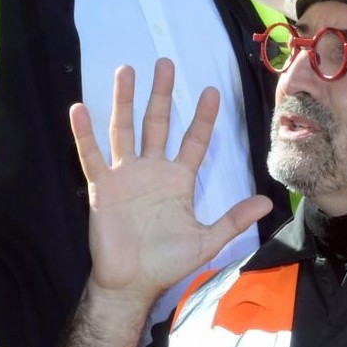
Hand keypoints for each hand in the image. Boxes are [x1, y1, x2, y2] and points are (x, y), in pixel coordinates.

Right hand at [71, 60, 272, 303]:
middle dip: (162, 94)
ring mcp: (126, 175)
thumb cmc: (167, 262)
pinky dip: (84, 133)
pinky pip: (92, 156)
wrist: (132, 282)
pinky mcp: (103, 187)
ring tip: (126, 71)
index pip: (194, 141)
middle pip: (157, 124)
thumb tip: (267, 203)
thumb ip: (233, 219)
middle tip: (166, 63)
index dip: (203, 118)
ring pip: (124, 130)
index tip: (212, 92)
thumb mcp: (207, 240)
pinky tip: (79, 108)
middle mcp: (152, 170)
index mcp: (178, 180)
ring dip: (125, 101)